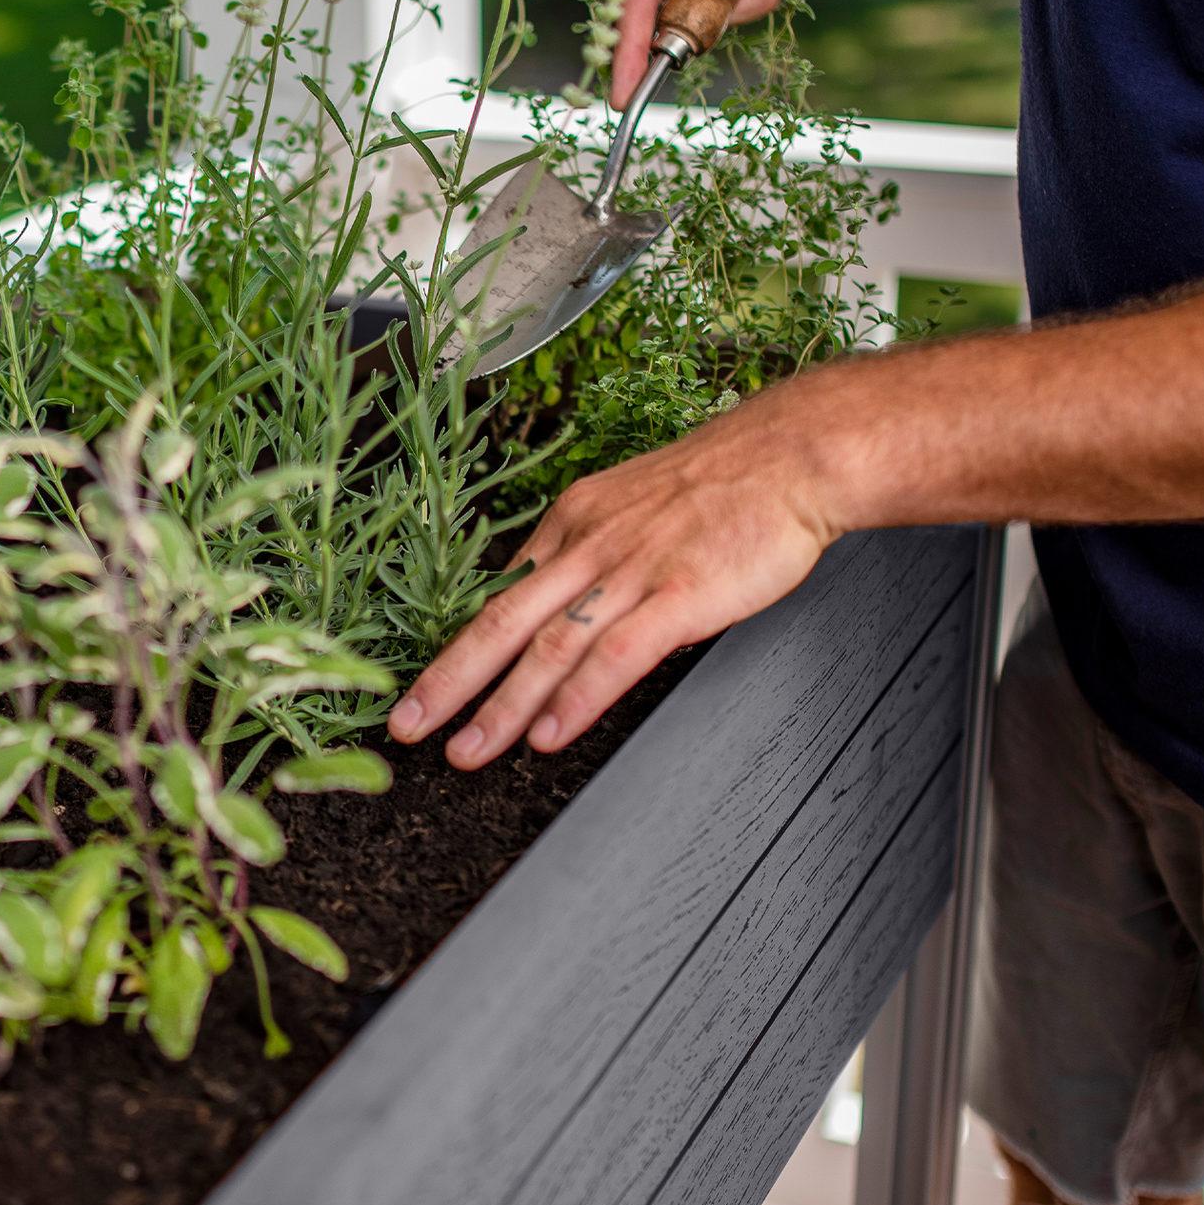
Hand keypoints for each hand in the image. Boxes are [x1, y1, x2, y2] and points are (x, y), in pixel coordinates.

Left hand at [389, 394, 843, 767]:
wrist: (795, 452)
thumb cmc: (729, 484)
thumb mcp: (638, 507)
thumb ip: (601, 563)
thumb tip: (578, 622)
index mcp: (574, 521)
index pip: (499, 595)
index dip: (455, 648)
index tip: (423, 690)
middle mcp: (589, 545)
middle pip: (502, 622)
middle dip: (448, 682)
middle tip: (408, 728)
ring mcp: (632, 570)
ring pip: (549, 646)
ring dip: (501, 706)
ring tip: (468, 751)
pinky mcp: (680, 593)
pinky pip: (615, 654)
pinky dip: (576, 699)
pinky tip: (548, 735)